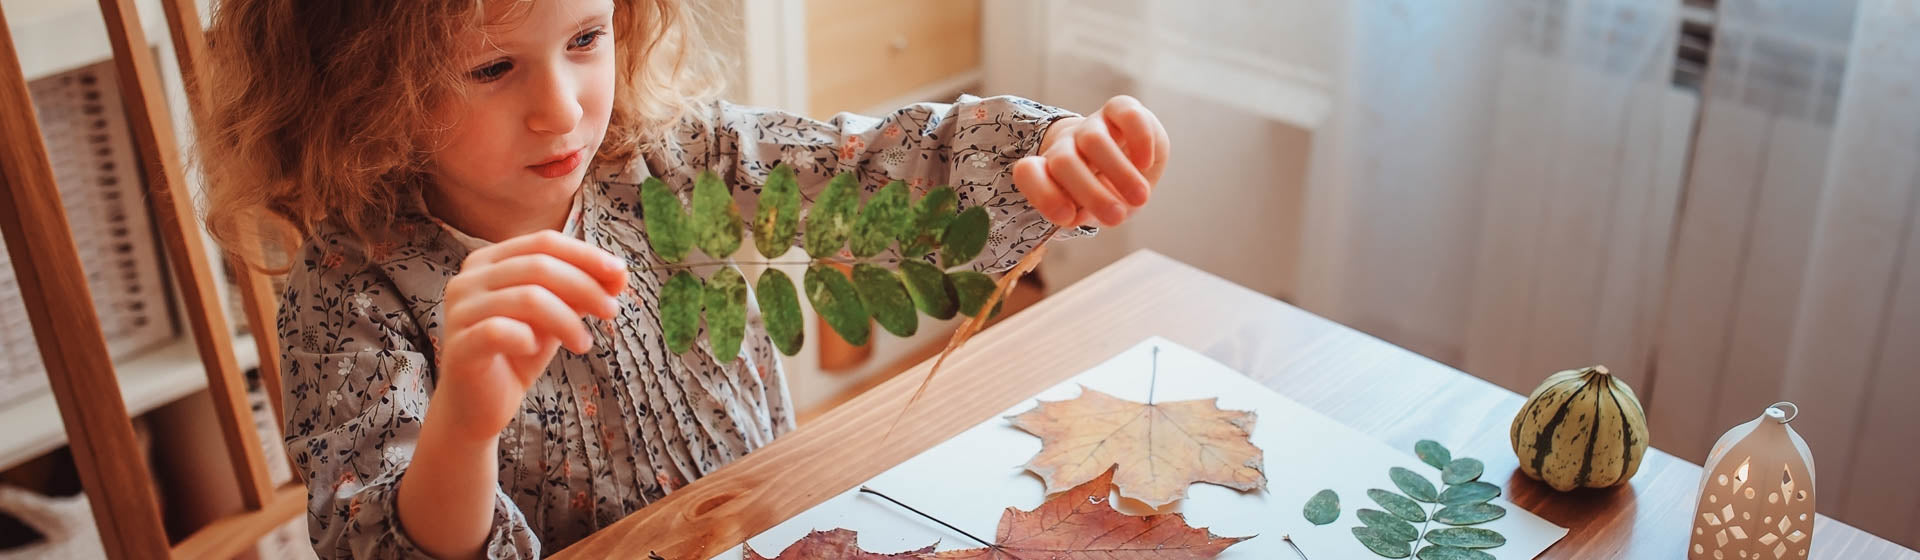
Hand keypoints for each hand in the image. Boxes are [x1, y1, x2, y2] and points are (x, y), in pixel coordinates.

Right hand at [426, 230, 627, 442]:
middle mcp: (469, 278)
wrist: (481, 405)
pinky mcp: (459, 345)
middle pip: (539, 266)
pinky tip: (537, 350)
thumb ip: (580, 291)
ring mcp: (460, 310)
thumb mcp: (556, 315)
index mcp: (489, 261)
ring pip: (528, 298)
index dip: (586, 255)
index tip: (621, 274)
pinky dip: (529, 338)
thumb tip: (620, 273)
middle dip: (585, 286)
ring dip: (568, 320)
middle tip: (611, 311)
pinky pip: (500, 330)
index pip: (544, 242)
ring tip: (584, 343)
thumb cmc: (519, 353)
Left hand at [1014, 95, 1170, 227]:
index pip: (1027, 173)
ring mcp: (1091, 125)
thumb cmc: (1105, 189)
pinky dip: (1139, 140)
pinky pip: (1126, 115)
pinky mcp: (1120, 109)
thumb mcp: (1093, 209)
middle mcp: (1066, 145)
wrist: (1127, 158)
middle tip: (1116, 217)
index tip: (1068, 217)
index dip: (1044, 194)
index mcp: (1049, 170)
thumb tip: (1076, 214)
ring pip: (1093, 140)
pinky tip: (1145, 163)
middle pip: (1063, 162)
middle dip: (1090, 193)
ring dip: (1119, 173)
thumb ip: (1081, 213)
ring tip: (1139, 198)